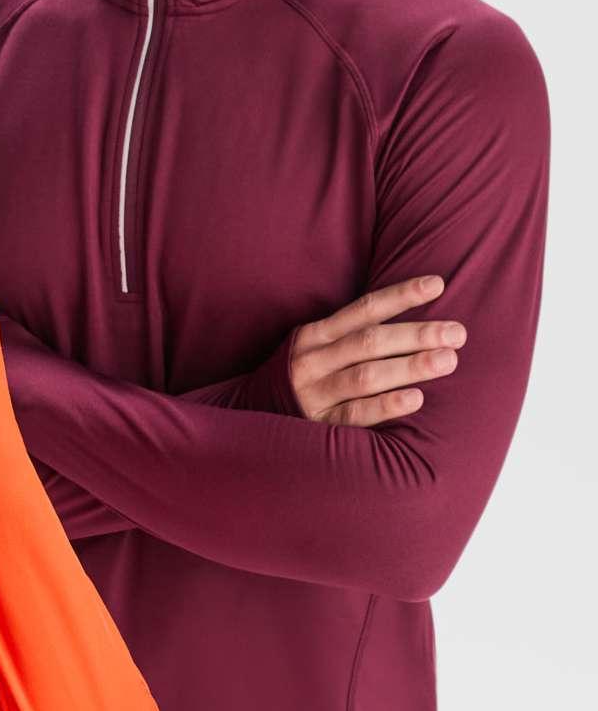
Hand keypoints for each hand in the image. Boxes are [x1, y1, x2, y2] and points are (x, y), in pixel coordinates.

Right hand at [290, 275, 466, 426]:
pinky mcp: (318, 424)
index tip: (437, 286)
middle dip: (417, 334)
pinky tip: (415, 398)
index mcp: (315, 335)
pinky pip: (356, 414)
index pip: (364, 309)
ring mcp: (314, 393)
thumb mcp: (318, 348)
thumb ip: (352, 333)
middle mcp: (313, 360)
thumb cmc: (305, 378)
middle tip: (457, 334)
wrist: (254, 416)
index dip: (401, 296)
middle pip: (370, 341)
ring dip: (409, 366)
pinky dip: (386, 405)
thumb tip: (413, 317)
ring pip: (365, 375)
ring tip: (447, 360)